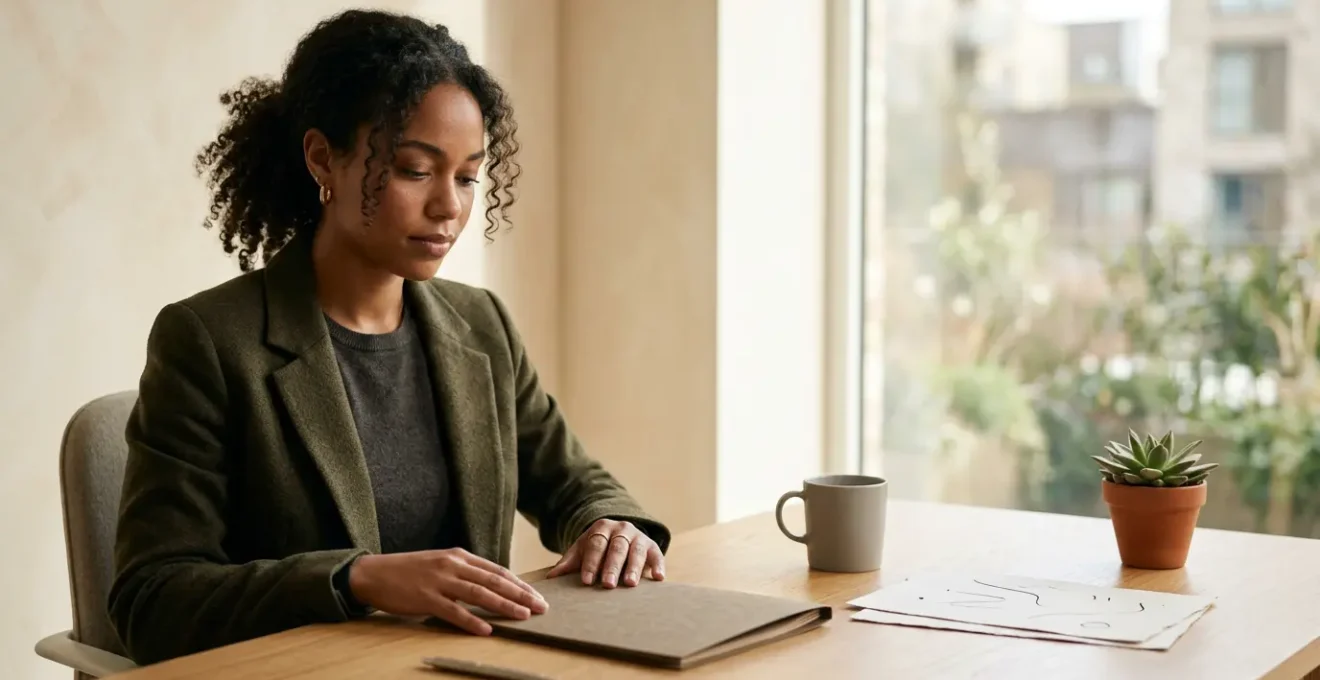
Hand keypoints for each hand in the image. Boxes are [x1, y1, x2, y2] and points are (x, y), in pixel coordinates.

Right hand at [347, 548, 546, 635]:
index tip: (537, 595)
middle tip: (540, 607)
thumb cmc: (409, 571)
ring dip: (504, 606)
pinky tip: (487, 630)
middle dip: (521, 594)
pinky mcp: (425, 598)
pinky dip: (472, 621)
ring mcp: (439, 581)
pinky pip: (453, 611)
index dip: (520, 583)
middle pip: (494, 581)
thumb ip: (465, 572)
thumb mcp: (441, 563)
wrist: (374, 573)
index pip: (497, 570)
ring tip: (523, 616)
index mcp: (459, 556)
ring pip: (479, 594)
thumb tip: (492, 586)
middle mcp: (453, 565)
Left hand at [546, 518, 664, 587]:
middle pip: (616, 548)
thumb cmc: (598, 548)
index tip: (587, 580)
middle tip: (608, 584)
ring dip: (634, 567)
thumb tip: (550, 578)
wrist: (621, 536)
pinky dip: (658, 566)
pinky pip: (657, 555)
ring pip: (636, 551)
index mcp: (601, 528)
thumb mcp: (583, 550)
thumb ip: (569, 563)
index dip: (592, 562)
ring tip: (630, 584)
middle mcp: (622, 529)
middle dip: (612, 566)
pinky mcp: (653, 547)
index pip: (596, 544)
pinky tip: (658, 578)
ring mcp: (639, 537)